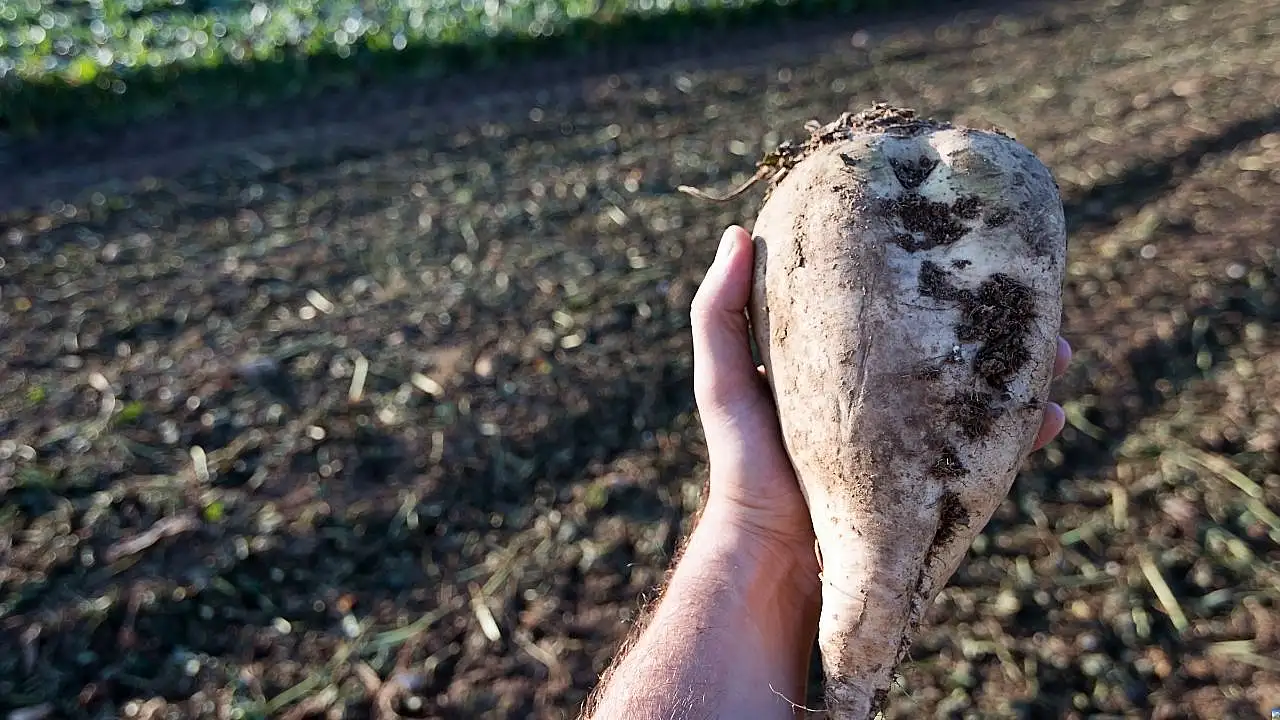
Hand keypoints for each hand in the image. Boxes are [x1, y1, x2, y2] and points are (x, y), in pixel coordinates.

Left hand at [689, 225, 1071, 572]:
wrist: (774, 558)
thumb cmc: (744, 464)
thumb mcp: (723, 381)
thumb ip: (720, 314)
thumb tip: (739, 231)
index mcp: (844, 365)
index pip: (897, 310)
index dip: (933, 281)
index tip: (964, 246)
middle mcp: (886, 399)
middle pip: (954, 348)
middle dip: (1000, 323)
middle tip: (1036, 303)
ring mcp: (914, 441)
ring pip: (985, 396)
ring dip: (1027, 373)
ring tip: (1058, 354)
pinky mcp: (935, 484)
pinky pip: (992, 453)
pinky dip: (1025, 435)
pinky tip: (1052, 417)